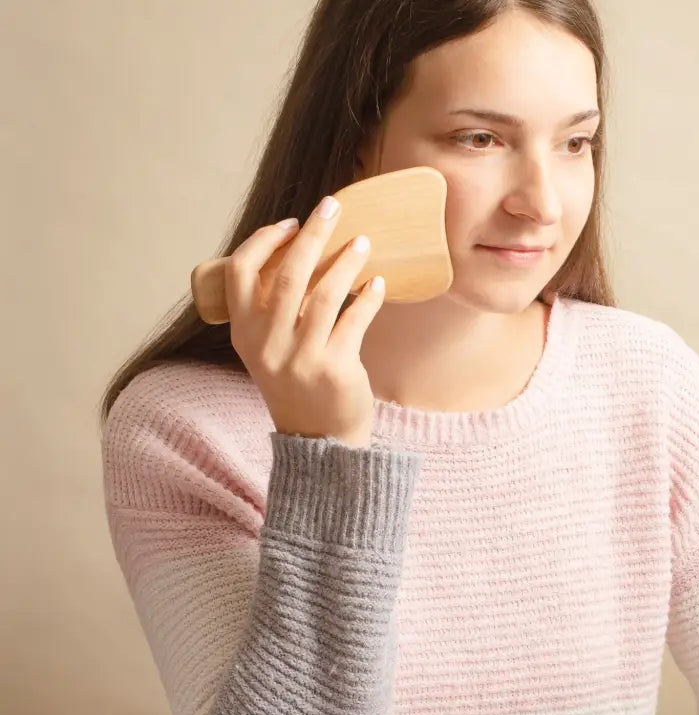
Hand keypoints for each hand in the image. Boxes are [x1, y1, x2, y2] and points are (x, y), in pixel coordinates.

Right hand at [224, 194, 385, 446]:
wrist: (320, 442)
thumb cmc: (297, 385)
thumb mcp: (269, 351)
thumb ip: (272, 311)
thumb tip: (301, 252)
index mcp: (243, 334)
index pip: (241, 272)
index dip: (265, 240)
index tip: (292, 223)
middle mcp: (267, 345)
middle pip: (288, 274)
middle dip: (313, 234)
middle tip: (333, 207)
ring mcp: (301, 358)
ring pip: (325, 294)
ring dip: (346, 261)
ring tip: (363, 242)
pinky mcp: (334, 369)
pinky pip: (354, 320)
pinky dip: (367, 297)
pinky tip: (377, 283)